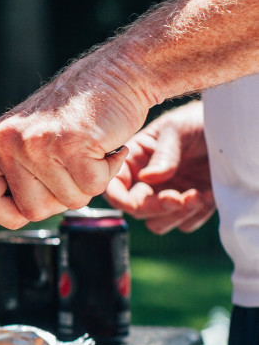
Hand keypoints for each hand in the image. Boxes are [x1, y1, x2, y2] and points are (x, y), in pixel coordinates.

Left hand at [0, 53, 148, 228]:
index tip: (23, 211)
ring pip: (67, 202)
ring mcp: (39, 144)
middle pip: (32, 211)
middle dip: (58, 199)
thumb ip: (8, 179)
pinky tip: (104, 148)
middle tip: (70, 169)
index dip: (5, 215)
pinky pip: (92, 188)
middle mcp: (10, 143)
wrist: (115, 74)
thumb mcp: (27, 141)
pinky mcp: (72, 145)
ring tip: (87, 153)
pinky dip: (107, 173)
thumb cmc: (74, 113)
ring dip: (86, 184)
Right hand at [104, 100, 214, 233]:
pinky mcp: (190, 206)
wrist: (231, 127)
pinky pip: (185, 225)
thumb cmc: (197, 120)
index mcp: (133, 162)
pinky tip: (207, 195)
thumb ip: (163, 154)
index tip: (139, 202)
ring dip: (176, 216)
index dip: (121, 199)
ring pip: (158, 224)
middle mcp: (146, 183)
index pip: (114, 187)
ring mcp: (167, 195)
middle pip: (137, 210)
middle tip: (178, 197)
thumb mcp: (176, 129)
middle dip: (157, 207)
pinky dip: (196, 215)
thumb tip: (146, 178)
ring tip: (197, 195)